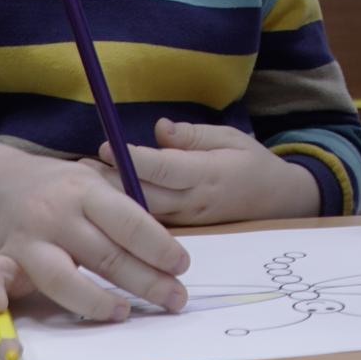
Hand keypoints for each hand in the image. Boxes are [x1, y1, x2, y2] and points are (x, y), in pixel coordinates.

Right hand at [0, 141, 188, 323]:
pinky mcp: (0, 258)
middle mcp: (56, 214)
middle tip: (176, 300)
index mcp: (86, 191)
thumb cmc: (59, 189)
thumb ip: (123, 211)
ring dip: (95, 300)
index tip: (182, 267)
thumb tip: (169, 253)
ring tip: (123, 312)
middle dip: (146, 281)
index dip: (159, 247)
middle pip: (105, 254)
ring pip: (61, 276)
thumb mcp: (93, 183)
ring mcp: (27, 238)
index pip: (129, 221)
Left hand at [85, 118, 320, 225]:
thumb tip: (160, 129)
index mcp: (206, 174)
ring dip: (114, 199)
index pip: (163, 168)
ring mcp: (188, 220)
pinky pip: (152, 224)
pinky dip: (127, 213)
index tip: (104, 146)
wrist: (280, 201)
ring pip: (144, 215)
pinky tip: (105, 201)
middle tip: (80, 167)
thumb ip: (193, 136)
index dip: (132, 159)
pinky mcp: (185, 230)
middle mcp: (194, 201)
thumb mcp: (230, 137)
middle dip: (111, 181)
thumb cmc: (252, 162)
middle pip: (145, 196)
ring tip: (84, 182)